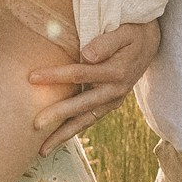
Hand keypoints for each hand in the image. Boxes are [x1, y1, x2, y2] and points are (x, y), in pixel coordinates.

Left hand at [28, 18, 159, 152]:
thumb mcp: (123, 32)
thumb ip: (106, 42)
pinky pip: (90, 120)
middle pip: (82, 105)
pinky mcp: (110, 104)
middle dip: (58, 116)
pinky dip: (74, 130)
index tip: (32, 77)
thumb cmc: (131, 32)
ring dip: (64, 135)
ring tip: (43, 150)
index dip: (55, 76)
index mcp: (117, 72)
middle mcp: (115, 91)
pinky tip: (57, 139)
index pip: (80, 74)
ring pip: (86, 121)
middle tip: (35, 125)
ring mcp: (114, 101)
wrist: (149, 43)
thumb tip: (86, 55)